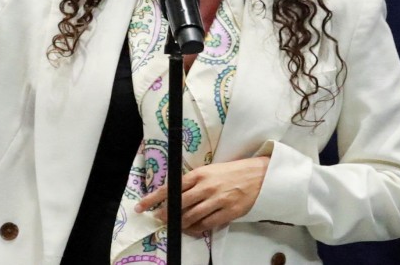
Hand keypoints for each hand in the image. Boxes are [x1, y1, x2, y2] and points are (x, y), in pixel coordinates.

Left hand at [135, 156, 268, 235]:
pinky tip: (191, 229)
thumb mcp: (210, 170)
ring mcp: (218, 200)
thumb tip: (174, 194)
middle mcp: (207, 187)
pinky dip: (196, 229)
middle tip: (158, 219)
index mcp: (200, 174)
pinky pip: (207, 224)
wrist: (257, 175)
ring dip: (180, 223)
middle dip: (165, 214)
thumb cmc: (231, 172)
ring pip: (191, 217)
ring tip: (174, 225)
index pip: (172, 187)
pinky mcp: (228, 212)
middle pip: (179, 204)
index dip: (154, 198)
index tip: (141, 206)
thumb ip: (193, 182)